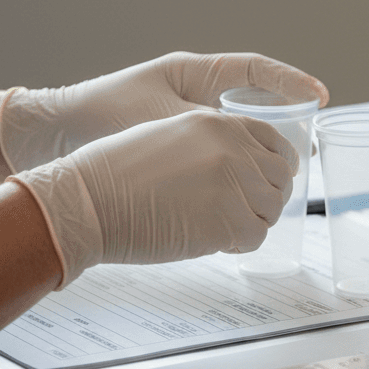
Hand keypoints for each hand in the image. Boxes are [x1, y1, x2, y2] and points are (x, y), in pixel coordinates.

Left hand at [0, 51, 327, 171]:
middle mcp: (193, 92)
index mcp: (193, 74)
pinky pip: (219, 150)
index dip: (291, 82)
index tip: (320, 99)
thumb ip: (207, 129)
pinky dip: (236, 165)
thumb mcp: (163, 118)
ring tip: (281, 171)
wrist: (55, 136)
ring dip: (261, 147)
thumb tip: (251, 153)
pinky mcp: (176, 142)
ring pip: (239, 129)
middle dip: (283, 119)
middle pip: (253, 101)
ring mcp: (186, 117)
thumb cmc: (103, 117)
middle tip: (305, 144)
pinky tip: (246, 186)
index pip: (254, 70)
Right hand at [10, 110, 296, 286]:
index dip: (276, 167)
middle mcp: (233, 149)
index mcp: (220, 124)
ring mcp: (233, 184)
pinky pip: (255, 237)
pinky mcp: (227, 221)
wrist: (87, 201)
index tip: (268, 182)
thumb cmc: (116, 174)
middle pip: (281, 178)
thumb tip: (247, 165)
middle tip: (243, 212)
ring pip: (271, 210)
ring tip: (220, 226)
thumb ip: (212, 144)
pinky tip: (214, 241)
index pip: (276, 143)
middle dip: (267, 197)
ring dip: (252, 222)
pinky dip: (239, 244)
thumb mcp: (170, 135)